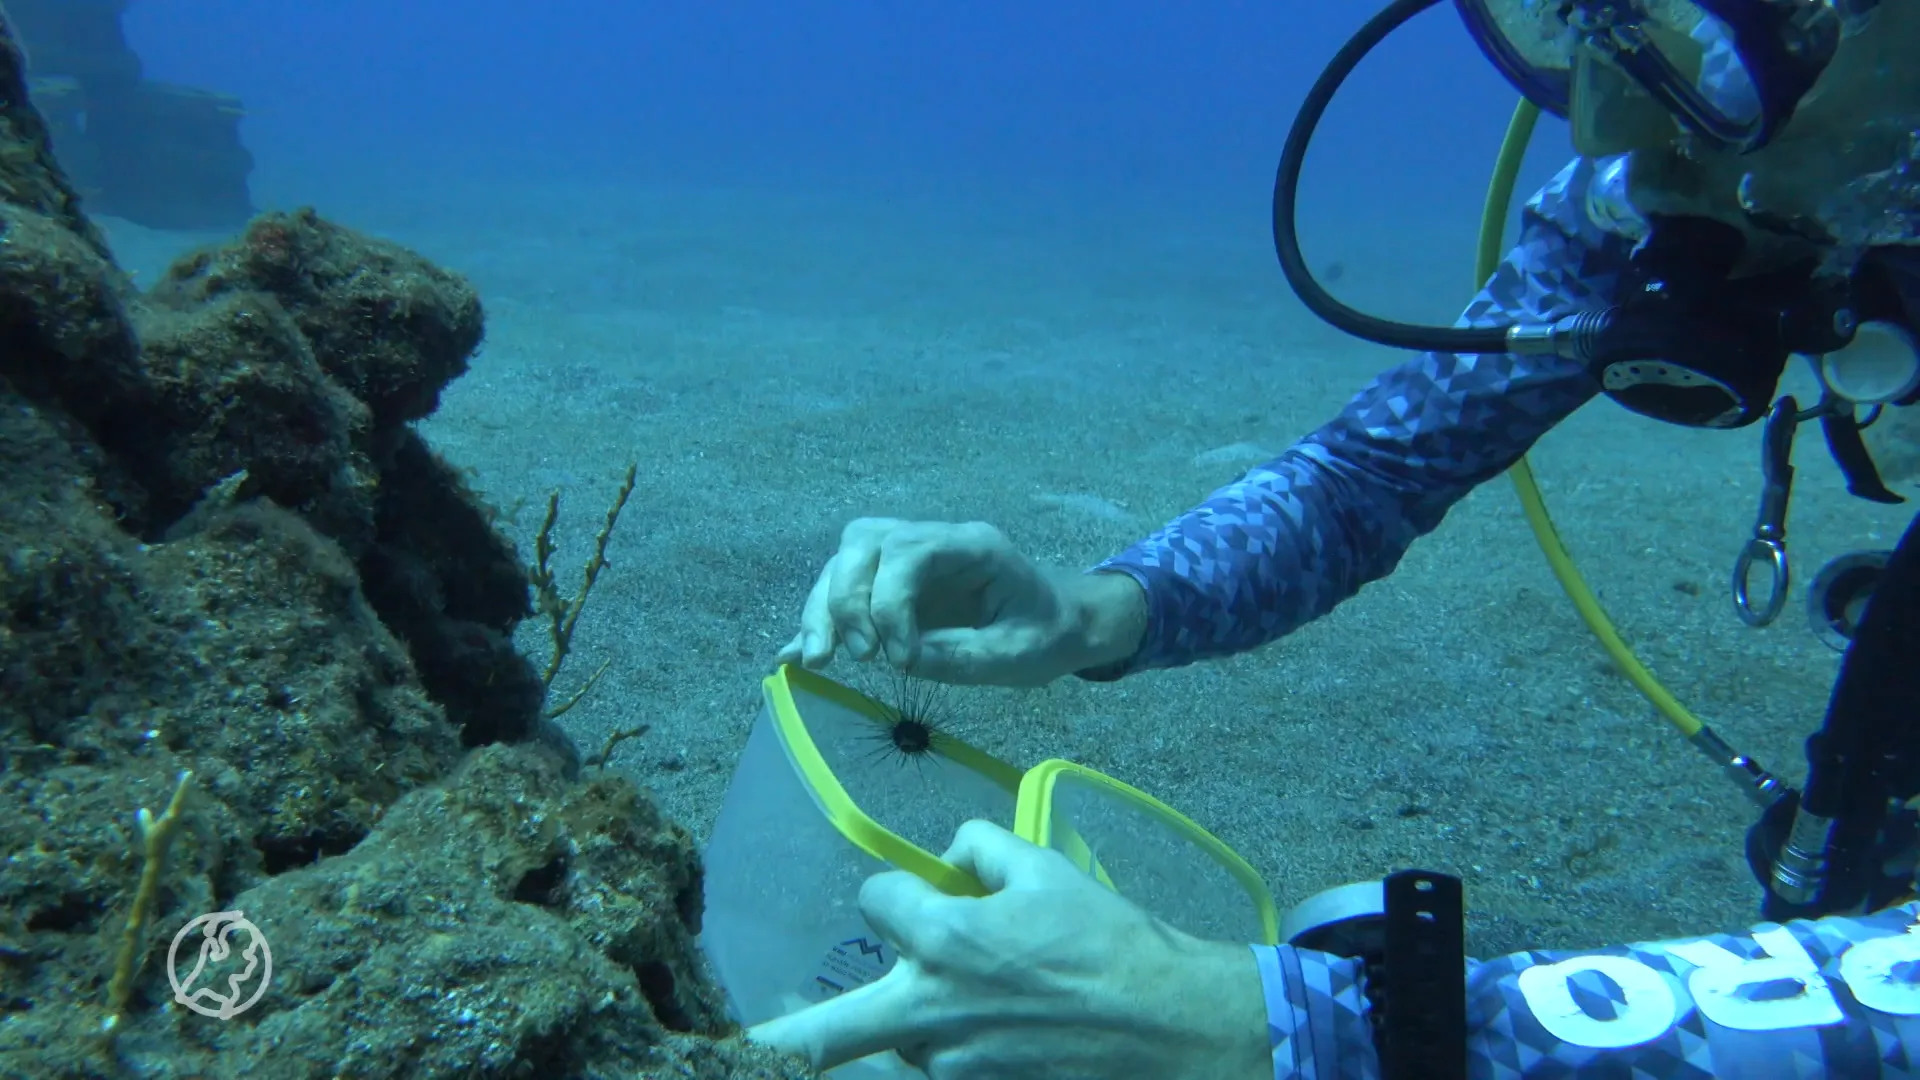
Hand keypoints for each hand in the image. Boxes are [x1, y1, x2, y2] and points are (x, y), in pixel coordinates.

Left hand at [747, 820, 1269, 1079]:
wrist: (1174, 1029)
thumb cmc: (1114, 943)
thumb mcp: (1048, 870)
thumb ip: (983, 848)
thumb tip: (951, 854)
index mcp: (946, 937)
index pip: (876, 902)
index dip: (898, 894)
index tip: (922, 897)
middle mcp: (932, 1010)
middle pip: (822, 1037)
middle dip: (772, 1045)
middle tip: (726, 1050)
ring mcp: (953, 1069)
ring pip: (900, 1048)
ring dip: (914, 1032)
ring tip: (983, 1011)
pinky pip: (940, 1079)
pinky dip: (945, 1064)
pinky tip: (990, 1041)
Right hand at [775, 518, 1145, 686]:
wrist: (1060, 622)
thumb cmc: (1046, 634)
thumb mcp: (1019, 653)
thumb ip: (963, 655)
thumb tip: (902, 660)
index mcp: (972, 545)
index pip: (909, 549)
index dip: (890, 601)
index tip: (900, 659)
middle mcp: (933, 540)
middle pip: (864, 543)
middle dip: (846, 599)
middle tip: (859, 657)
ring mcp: (908, 558)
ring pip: (844, 561)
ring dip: (823, 609)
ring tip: (819, 662)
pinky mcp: (891, 584)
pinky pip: (843, 588)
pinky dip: (819, 618)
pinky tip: (794, 653)